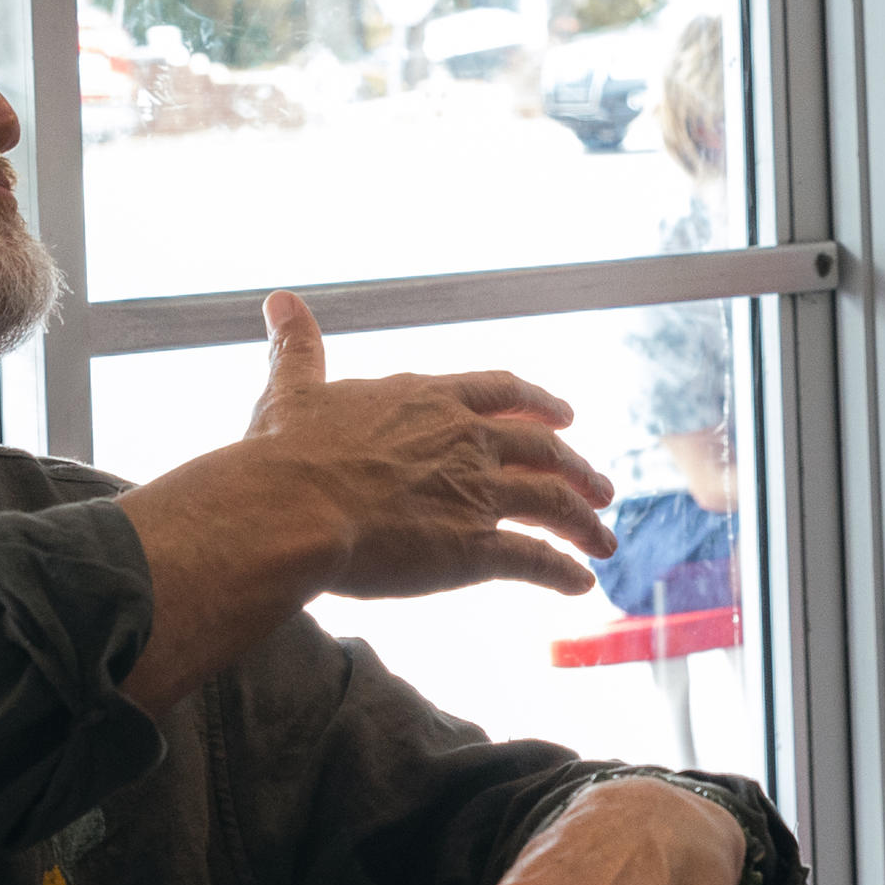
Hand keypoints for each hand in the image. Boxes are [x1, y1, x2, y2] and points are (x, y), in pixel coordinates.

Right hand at [245, 293, 620, 600]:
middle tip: (603, 486)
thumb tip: (279, 300)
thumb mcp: (293, 389)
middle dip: (577, 468)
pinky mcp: (474, 549)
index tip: (563, 416)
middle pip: (542, 449)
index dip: (537, 404)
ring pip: (552, 503)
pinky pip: (534, 560)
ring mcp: (476, 493)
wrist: (291, 508)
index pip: (501, 393)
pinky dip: (563, 572)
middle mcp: (465, 440)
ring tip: (605, 541)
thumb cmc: (286, 451)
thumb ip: (298, 348)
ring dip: (584, 522)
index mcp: (428, 399)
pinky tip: (580, 584)